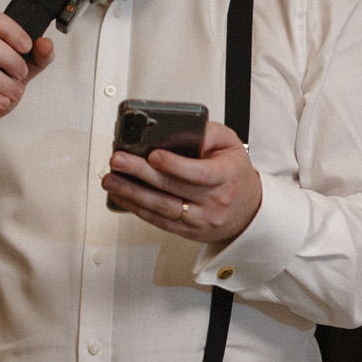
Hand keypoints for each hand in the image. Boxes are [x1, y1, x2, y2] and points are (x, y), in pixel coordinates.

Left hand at [103, 119, 263, 245]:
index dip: (174, 165)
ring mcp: (200, 220)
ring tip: (111, 180)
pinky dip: (137, 208)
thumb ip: (208, 133)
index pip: (198, 173)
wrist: (249, 210)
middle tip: (118, 161)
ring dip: (132, 194)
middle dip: (140, 173)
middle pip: (172, 188)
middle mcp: (213, 202)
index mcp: (225, 177)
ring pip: (161, 208)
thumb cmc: (235, 173)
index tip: (153, 155)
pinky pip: (159, 221)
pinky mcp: (189, 232)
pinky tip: (122, 195)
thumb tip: (180, 128)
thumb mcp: (230, 145)